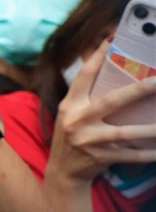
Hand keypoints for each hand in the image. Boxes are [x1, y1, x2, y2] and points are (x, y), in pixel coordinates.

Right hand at [48, 40, 155, 184]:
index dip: (96, 57)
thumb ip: (86, 97)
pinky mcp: (99, 158)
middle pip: (110, 102)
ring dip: (150, 128)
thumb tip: (111, 73)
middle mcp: (77, 120)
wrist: (63, 172)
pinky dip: (147, 154)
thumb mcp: (72, 114)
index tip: (112, 39)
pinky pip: (129, 156)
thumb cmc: (73, 137)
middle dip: (136, 91)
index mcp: (71, 105)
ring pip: (124, 133)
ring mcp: (88, 141)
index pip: (84, 76)